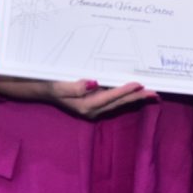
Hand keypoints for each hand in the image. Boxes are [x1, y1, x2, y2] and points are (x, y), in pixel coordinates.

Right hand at [0, 76, 156, 118]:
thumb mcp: (57, 85)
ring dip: (133, 98)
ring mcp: (92, 108)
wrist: (37, 89)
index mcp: (85, 106)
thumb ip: (74, 87)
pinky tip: (133, 92)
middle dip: (137, 98)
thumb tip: (94, 83)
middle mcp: (91, 110)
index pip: (110, 97)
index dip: (125, 91)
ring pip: (117, 103)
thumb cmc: (47, 84)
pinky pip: (112, 101)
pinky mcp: (92, 104)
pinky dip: (124, 96)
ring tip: (150, 94)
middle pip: (118, 103)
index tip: (139, 84)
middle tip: (155, 93)